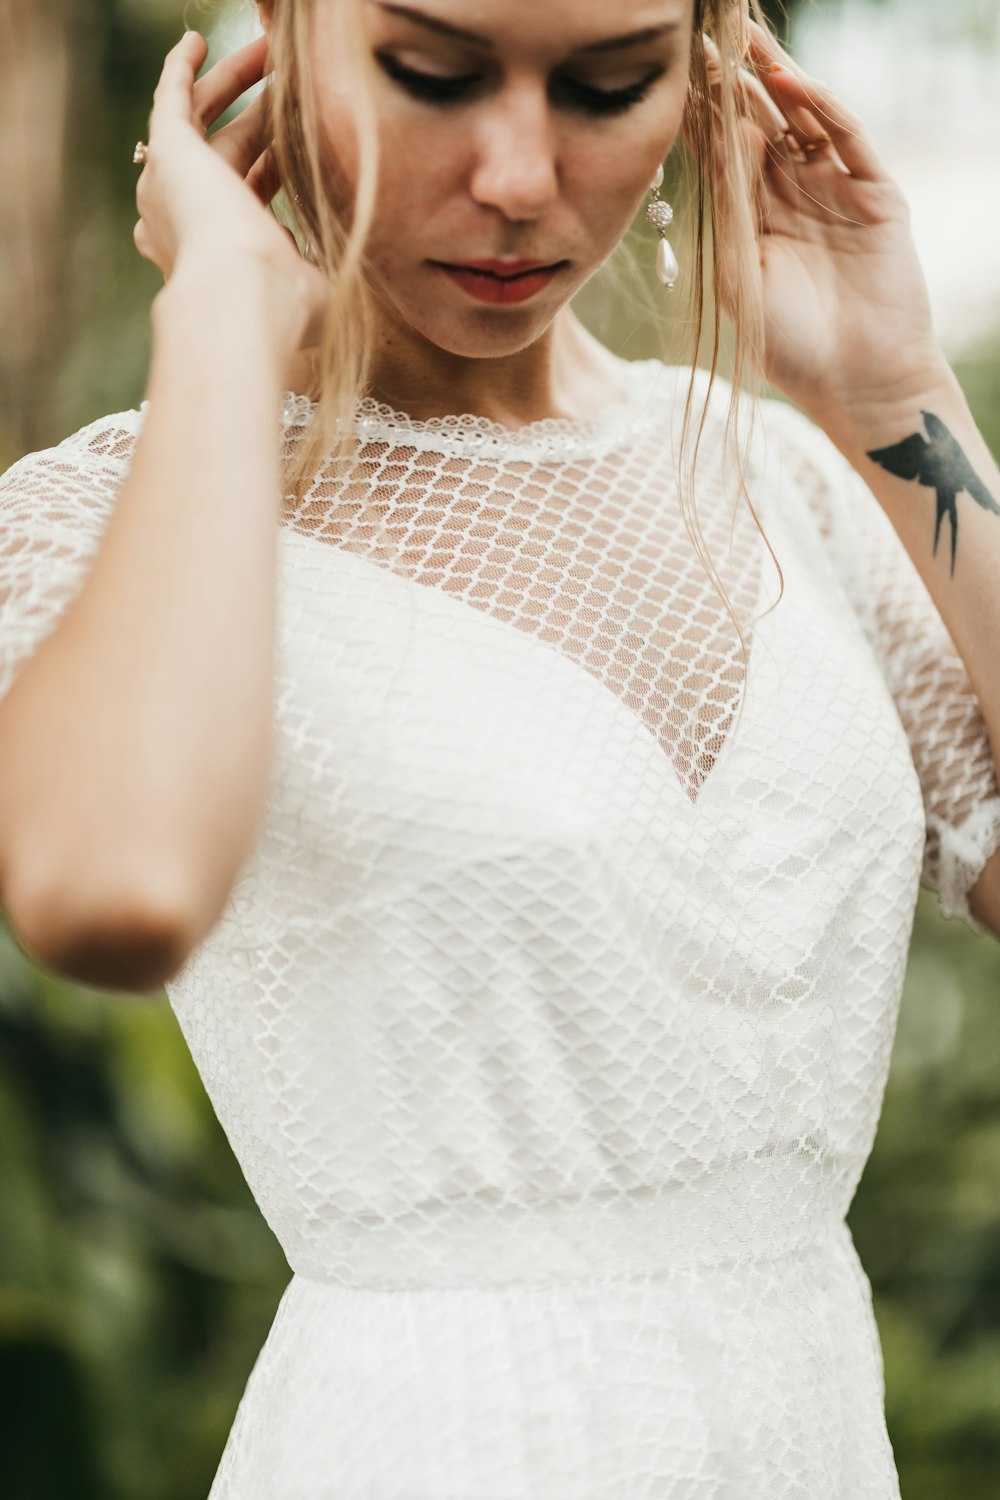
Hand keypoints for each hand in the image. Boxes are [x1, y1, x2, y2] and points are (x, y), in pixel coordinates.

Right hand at [134, 31, 327, 354]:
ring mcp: (173, 186)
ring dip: (233, 81)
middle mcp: (190, 219)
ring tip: (264, 47)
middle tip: (290, 78)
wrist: (241, 298)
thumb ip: (328, 265)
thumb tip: (354, 251)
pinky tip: (196, 41)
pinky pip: (170, 101)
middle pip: (230, 148)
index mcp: (224, 253)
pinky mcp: (167, 154)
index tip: (305, 137)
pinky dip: (180, 70)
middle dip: (261, 113)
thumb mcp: (318, 287)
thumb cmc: (284, 308)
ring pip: (204, 119)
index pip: (251, 191)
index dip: (277, 162)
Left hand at [703, 23, 948, 429]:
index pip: (724, 151)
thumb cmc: (790, 347)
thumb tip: (718, 143)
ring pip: (805, 119)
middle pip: (762, 122)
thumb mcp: (741, 275)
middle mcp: (793, 196)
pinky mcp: (875, 193)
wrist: (855, 382)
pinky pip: (847, 138)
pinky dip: (821, 107)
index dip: (703, 112)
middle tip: (706, 33)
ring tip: (747, 37)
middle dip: (736, 80)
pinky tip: (793, 81)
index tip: (673, 72)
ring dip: (778, 78)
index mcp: (754, 219)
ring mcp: (836, 190)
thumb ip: (728, 211)